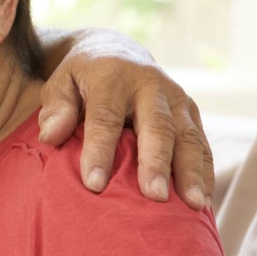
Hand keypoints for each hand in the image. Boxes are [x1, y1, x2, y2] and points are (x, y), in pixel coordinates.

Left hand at [37, 29, 211, 209]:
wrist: (115, 50)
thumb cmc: (81, 78)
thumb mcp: (60, 83)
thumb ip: (56, 108)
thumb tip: (51, 137)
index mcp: (113, 77)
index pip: (105, 117)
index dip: (99, 151)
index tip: (94, 184)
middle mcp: (151, 85)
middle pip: (157, 126)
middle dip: (156, 162)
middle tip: (154, 196)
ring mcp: (176, 98)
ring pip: (189, 136)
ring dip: (192, 171)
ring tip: (192, 205)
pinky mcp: (192, 112)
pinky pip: (202, 144)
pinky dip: (205, 172)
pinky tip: (203, 201)